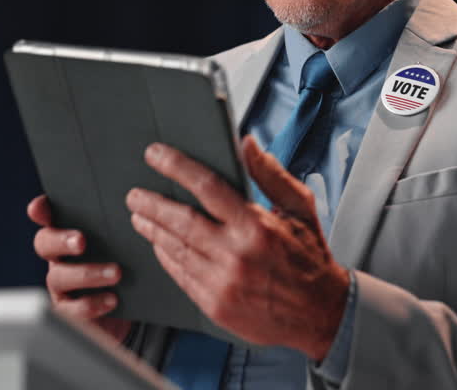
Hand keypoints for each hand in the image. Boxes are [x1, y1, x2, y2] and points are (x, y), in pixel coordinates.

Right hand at [27, 194, 131, 342]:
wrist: (132, 305)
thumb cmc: (125, 263)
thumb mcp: (125, 241)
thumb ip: (121, 223)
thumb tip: (137, 202)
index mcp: (70, 232)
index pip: (47, 215)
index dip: (40, 210)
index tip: (39, 208)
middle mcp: (59, 256)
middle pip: (45, 243)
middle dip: (60, 240)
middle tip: (81, 242)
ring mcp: (61, 284)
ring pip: (59, 276)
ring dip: (87, 273)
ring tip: (116, 273)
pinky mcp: (69, 311)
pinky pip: (71, 309)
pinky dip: (91, 304)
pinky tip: (112, 299)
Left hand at [125, 137, 349, 360]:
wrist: (321, 314)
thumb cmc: (310, 259)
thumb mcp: (300, 208)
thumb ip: (270, 174)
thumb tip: (246, 143)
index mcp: (257, 226)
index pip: (206, 187)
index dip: (176, 167)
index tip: (156, 156)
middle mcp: (235, 255)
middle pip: (180, 221)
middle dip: (151, 203)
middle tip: (135, 194)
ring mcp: (222, 283)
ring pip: (175, 249)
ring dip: (153, 230)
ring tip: (140, 217)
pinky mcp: (215, 305)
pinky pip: (180, 275)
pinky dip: (165, 257)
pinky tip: (159, 245)